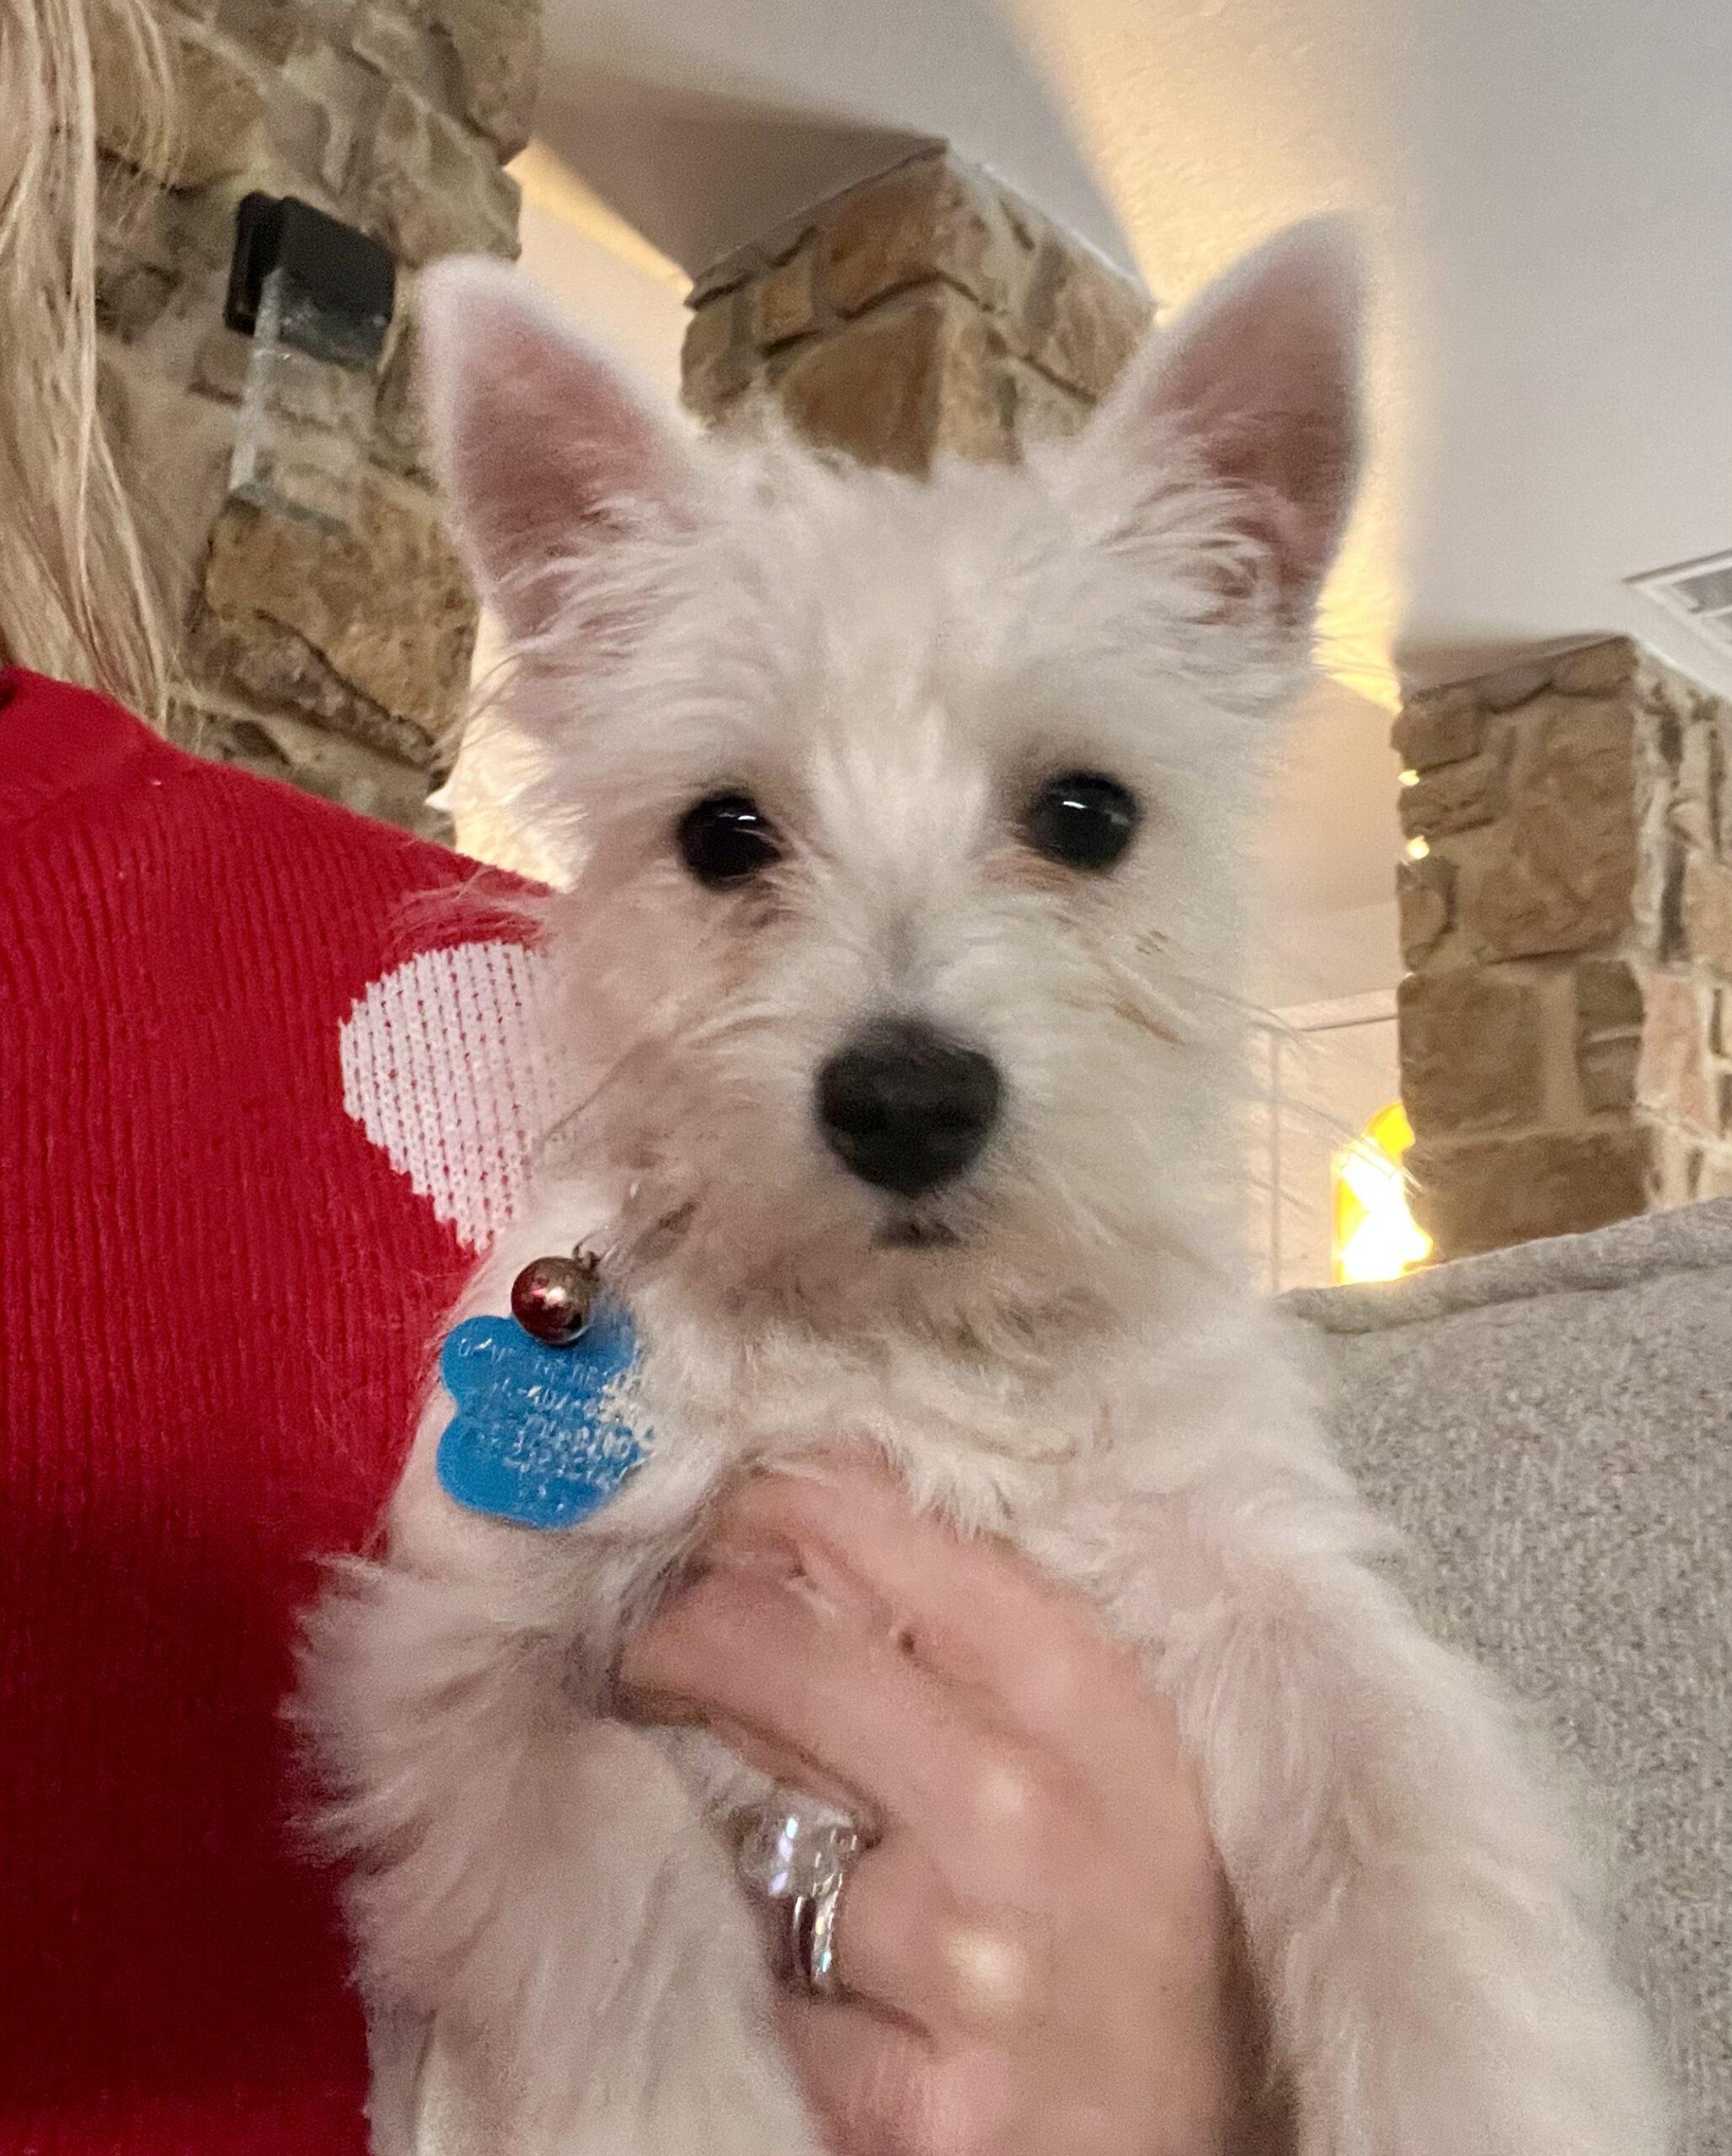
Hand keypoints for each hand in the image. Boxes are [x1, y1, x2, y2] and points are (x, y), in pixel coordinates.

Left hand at [619, 1455, 1273, 2155]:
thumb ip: (967, 1609)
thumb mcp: (1098, 1734)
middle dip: (680, 1639)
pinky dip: (753, 1977)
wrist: (1192, 2139)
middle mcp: (1016, 1806)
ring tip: (760, 1830)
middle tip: (662, 1654)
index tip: (724, 1530)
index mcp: (1075, 1688)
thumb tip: (816, 1473)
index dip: (758, 1513)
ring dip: (715, 1820)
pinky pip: (751, 1989)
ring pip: (737, 1822)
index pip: (858, 1527)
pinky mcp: (903, 2096)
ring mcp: (958, 1954)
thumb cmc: (1132, 1911)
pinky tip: (802, 1973)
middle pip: (759, 1644)